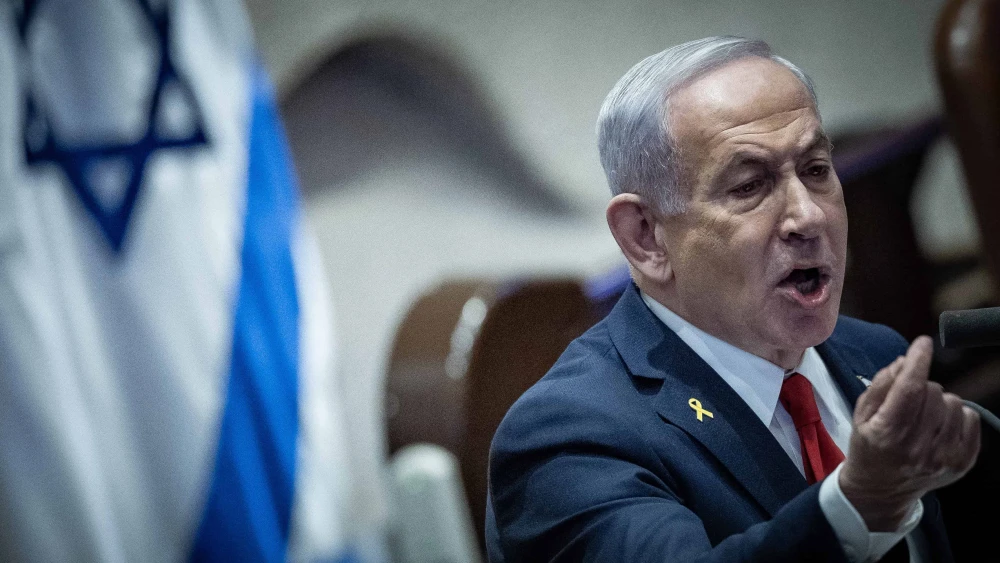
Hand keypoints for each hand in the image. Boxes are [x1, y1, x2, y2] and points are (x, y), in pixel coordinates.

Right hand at [839, 336, 980, 530]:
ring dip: (939, 401)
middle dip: (921, 385)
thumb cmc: (868, 447)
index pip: (910, 388)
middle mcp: (918, 447)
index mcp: (887, 433)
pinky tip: (940, 424)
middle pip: (933, 391)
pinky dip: (958, 415)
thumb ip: (882, 384)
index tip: (922, 343)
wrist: (881, 490)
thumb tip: (905, 361)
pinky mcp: (962, 462)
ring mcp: (943, 456)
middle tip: (908, 399)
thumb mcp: (861, 414)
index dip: (918, 360)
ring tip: (924, 415)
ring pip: (954, 402)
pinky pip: (971, 417)